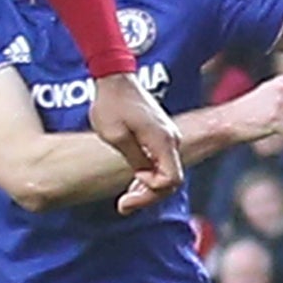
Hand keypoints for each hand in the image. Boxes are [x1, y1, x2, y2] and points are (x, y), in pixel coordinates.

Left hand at [89, 73, 184, 214]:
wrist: (114, 77)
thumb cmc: (111, 104)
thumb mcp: (116, 136)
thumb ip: (135, 159)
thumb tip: (146, 177)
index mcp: (163, 140)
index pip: (171, 180)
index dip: (151, 193)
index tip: (128, 192)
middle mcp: (171, 139)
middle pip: (171, 180)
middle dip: (148, 196)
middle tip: (123, 206)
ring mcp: (168, 136)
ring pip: (167, 172)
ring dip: (148, 188)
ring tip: (125, 199)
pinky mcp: (161, 134)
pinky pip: (162, 162)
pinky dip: (150, 175)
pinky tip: (133, 183)